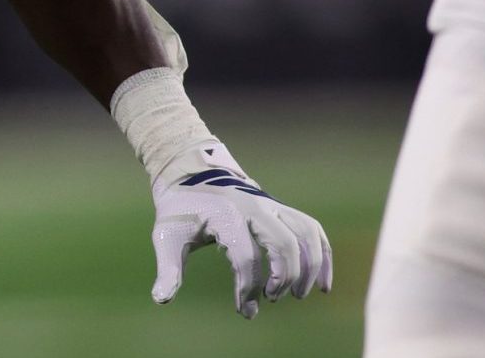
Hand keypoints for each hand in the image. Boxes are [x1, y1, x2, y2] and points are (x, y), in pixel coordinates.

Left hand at [148, 141, 332, 318]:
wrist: (190, 175)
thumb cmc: (180, 210)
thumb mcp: (166, 236)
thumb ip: (168, 268)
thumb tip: (161, 299)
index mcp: (224, 214)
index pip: (245, 256)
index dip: (247, 288)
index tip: (243, 309)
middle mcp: (253, 207)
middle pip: (283, 243)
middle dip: (283, 277)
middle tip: (271, 298)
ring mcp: (271, 205)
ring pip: (306, 234)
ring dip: (309, 267)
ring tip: (298, 295)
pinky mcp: (281, 209)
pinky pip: (312, 229)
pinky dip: (323, 255)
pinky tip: (323, 283)